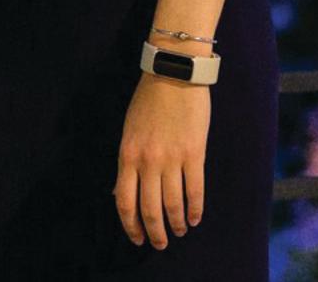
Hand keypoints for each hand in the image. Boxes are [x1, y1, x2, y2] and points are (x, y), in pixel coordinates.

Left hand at [113, 73, 209, 247]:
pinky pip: (195, 190)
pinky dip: (196, 209)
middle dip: (155, 232)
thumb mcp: (128, 131)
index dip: (130, 225)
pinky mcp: (194, 154)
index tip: (137, 238)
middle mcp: (147, 161)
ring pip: (173, 204)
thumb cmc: (148, 101)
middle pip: (149, 208)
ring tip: (180, 231)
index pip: (124, 201)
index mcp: (126, 155)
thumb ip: (127, 163)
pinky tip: (196, 218)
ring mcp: (171, 158)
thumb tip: (121, 192)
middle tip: (161, 243)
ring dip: (177, 223)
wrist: (173, 74)